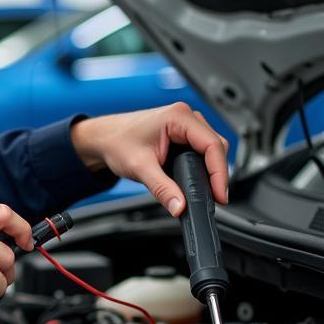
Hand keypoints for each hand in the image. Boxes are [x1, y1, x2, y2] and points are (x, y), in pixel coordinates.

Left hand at [70, 103, 228, 215]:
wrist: (104, 138)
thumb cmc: (117, 142)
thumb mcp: (140, 168)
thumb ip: (162, 189)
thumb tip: (180, 206)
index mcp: (178, 117)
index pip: (213, 145)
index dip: (219, 173)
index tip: (220, 195)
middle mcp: (186, 117)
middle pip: (217, 147)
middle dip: (217, 174)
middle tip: (215, 198)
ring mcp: (186, 124)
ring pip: (212, 149)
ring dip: (211, 170)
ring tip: (208, 192)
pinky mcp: (183, 134)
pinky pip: (202, 150)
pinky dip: (203, 167)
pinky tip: (198, 181)